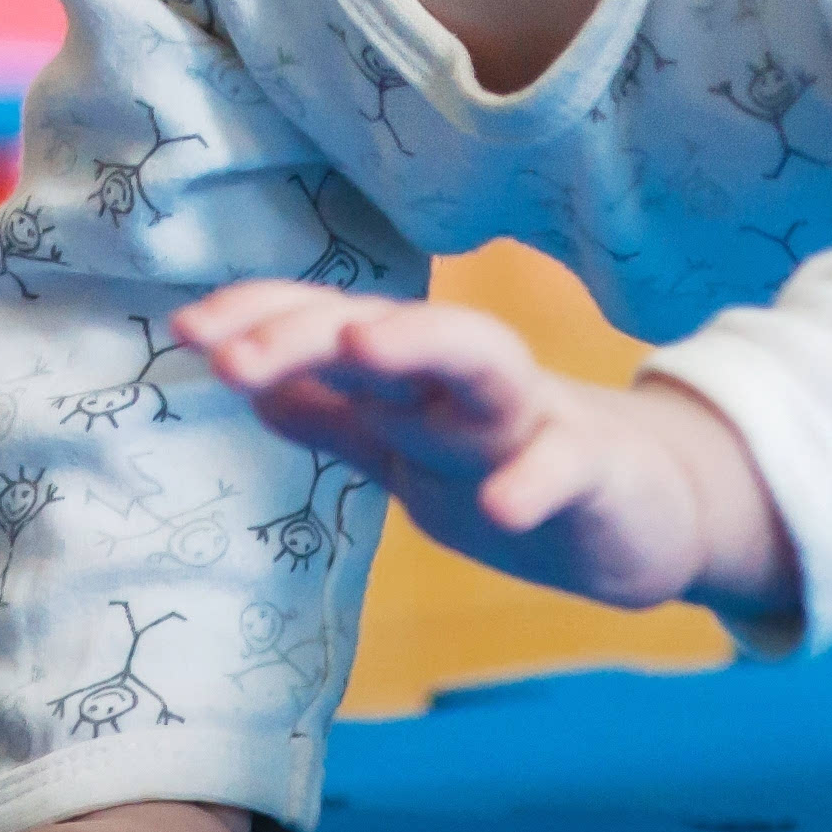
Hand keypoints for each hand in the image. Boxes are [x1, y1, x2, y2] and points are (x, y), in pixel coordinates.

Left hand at [174, 281, 793, 618]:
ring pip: (480, 369)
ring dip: (421, 348)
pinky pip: (564, 470)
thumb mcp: (407, 448)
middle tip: (232, 349)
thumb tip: (245, 385)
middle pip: (390, 332)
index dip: (262, 320)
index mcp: (414, 378)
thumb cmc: (508, 463)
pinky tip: (503, 505)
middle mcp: (464, 385)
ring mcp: (532, 423)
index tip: (186, 329)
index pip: (331, 327)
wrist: (645, 511)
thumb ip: (334, 418)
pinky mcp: (594, 475)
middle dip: (311, 330)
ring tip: (359, 350)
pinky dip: (535, 481)